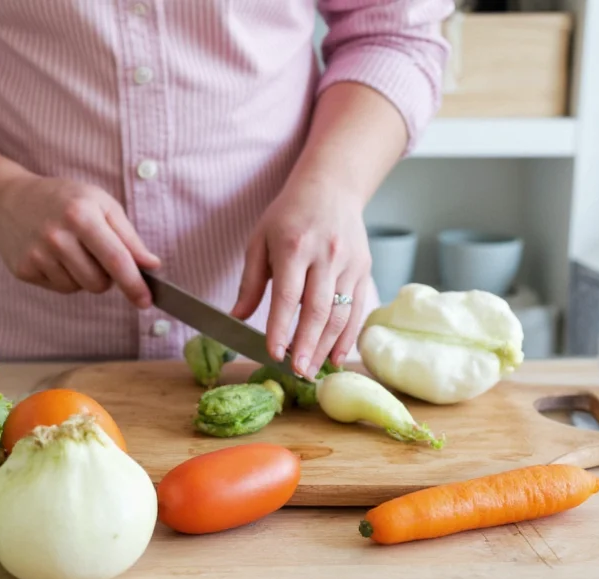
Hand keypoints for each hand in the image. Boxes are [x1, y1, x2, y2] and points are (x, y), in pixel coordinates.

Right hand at [0, 174, 160, 307]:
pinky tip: (54, 256)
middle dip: (107, 277)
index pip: (115, 258)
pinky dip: (65, 277)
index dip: (134, 284)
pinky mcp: (24, 270)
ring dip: (84, 276)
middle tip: (96, 254)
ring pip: (79, 288)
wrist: (9, 200)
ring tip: (71, 250)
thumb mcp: (101, 204)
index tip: (146, 300)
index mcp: (81, 215)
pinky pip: (60, 288)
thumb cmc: (64, 199)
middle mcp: (56, 236)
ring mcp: (37, 255)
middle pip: (99, 283)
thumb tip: (151, 265)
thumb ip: (128, 236)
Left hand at [230, 179, 371, 378]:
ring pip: (340, 313)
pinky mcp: (364, 269)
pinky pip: (357, 309)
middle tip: (297, 372)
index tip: (273, 353)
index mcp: (294, 246)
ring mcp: (349, 263)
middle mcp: (325, 255)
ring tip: (312, 370)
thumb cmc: (288, 215)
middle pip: (317, 309)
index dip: (280, 327)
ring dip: (326, 346)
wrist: (331, 187)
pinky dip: (347, 337)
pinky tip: (336, 357)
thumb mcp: (259, 240)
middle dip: (306, 345)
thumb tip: (234, 318)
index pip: (286, 295)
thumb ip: (250, 282)